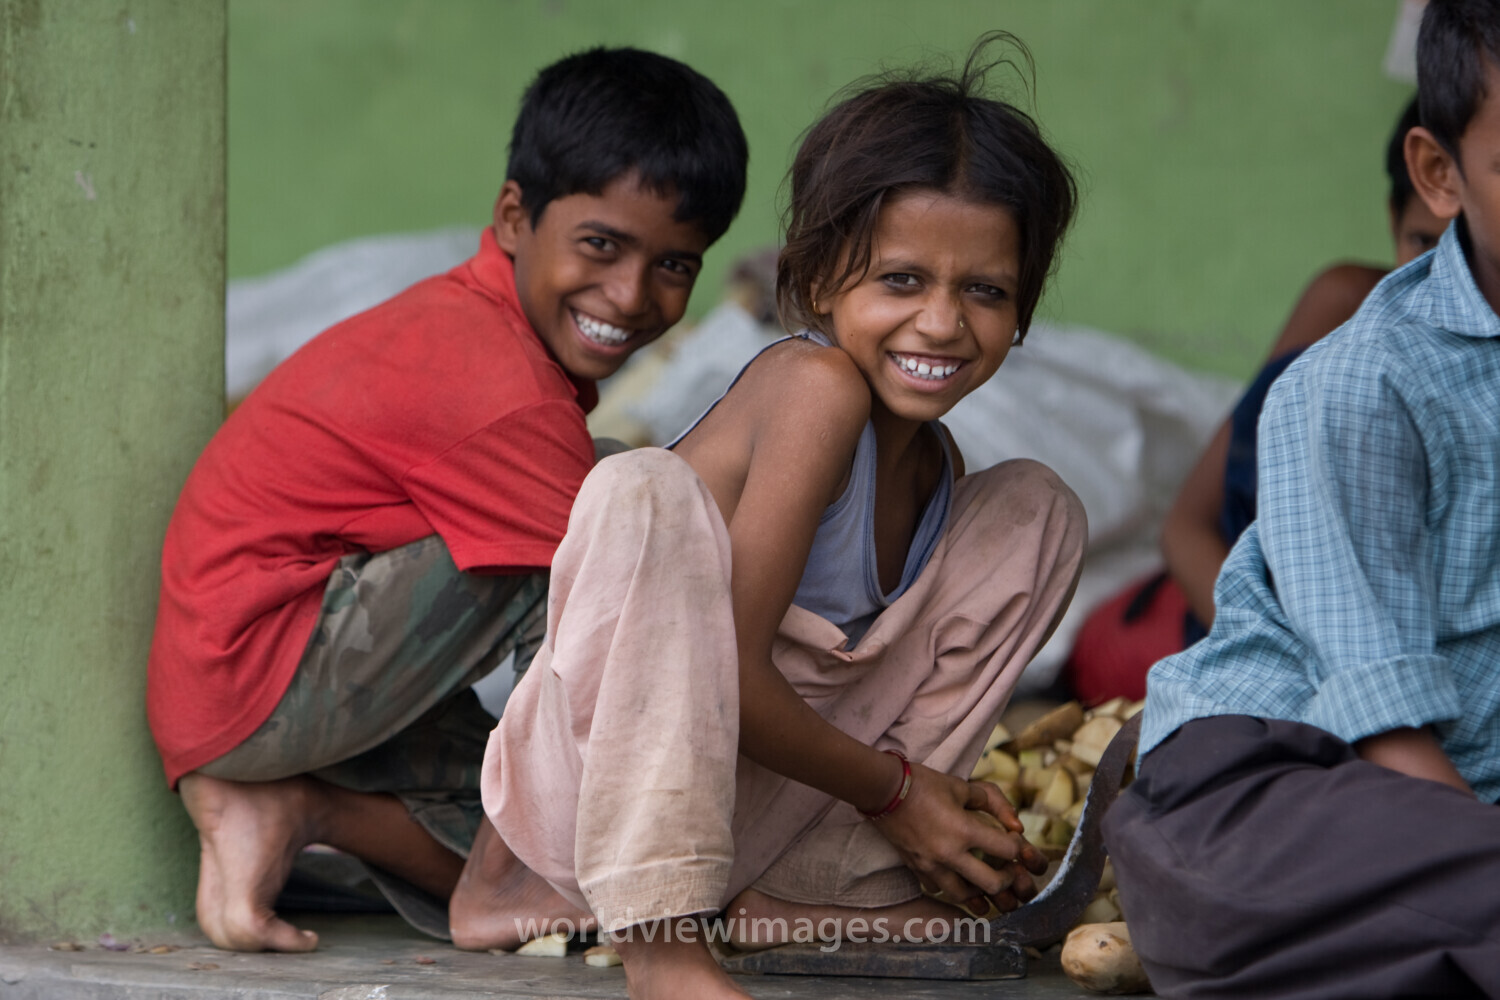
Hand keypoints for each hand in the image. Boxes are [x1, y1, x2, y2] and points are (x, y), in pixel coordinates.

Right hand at [870, 762, 1047, 913]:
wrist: (883, 790)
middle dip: (1006, 880)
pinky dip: (950, 886)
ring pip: (963, 896)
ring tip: (983, 881)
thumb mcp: (962, 786)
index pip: (1006, 851)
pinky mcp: (916, 869)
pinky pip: (937, 889)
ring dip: (978, 891)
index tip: (1013, 842)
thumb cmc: (924, 784)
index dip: (1017, 847)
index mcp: (964, 830)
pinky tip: (954, 877)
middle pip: (991, 884)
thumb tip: (1016, 824)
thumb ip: (993, 803)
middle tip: (1007, 871)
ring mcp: (931, 865)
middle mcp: (949, 853)